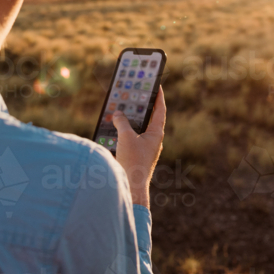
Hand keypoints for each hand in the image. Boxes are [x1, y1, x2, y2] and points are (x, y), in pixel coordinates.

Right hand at [112, 87, 165, 208]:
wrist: (132, 187)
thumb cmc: (133, 162)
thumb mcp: (126, 137)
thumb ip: (122, 122)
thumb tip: (117, 114)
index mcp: (156, 133)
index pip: (160, 110)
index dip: (158, 96)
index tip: (157, 85)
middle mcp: (153, 140)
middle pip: (148, 118)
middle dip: (141, 107)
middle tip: (136, 94)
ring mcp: (145, 148)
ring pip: (138, 129)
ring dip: (130, 119)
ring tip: (121, 108)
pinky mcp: (137, 155)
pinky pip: (131, 138)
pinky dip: (124, 132)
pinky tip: (114, 129)